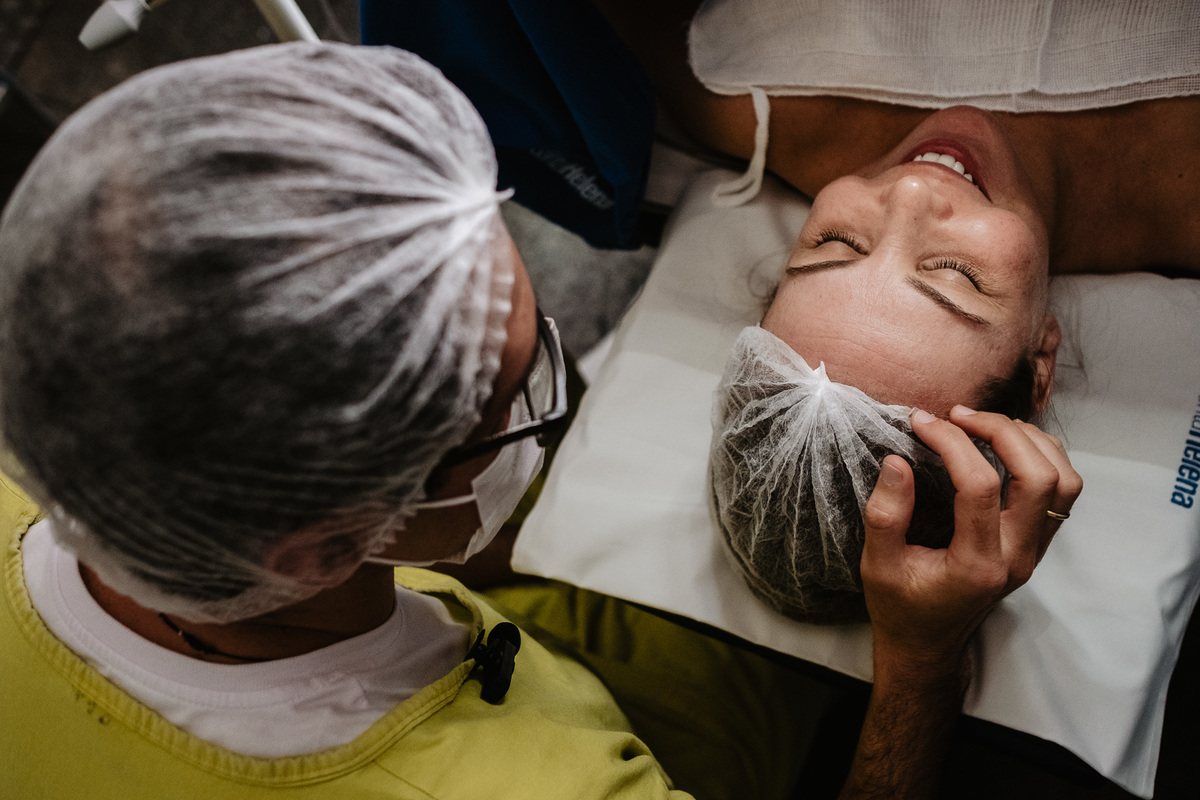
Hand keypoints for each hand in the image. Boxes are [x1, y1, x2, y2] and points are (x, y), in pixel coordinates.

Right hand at [860, 405, 1082, 677]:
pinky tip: (1004, 444)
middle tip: (959, 415)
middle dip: (1001, 432)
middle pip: (1039, 477)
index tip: (919, 423)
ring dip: (1029, 441)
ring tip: (984, 424)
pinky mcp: (1037, 544)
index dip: (951, 443)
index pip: (979, 486)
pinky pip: (1062, 492)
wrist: (928, 643)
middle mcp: (1016, 557)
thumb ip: (885, 515)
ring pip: (1063, 481)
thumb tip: (898, 460)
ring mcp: (1033, 552)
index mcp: (976, 565)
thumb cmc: (899, 606)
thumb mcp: (876, 565)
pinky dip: (1041, 455)